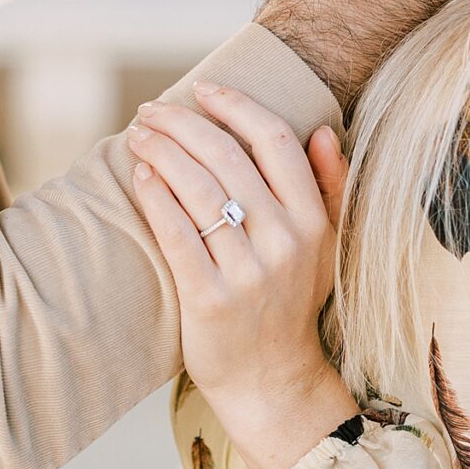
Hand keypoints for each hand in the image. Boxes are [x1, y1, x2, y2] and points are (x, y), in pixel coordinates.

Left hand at [129, 81, 356, 468]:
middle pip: (227, 158)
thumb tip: (322, 129)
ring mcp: (247, 272)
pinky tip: (140, 175)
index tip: (204, 88)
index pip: (275, 141)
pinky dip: (156, 198)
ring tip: (138, 135)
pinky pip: (177, 234)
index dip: (236, 106)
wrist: (271, 380)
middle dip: (183, 123)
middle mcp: (284, 242)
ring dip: (162, 152)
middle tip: (151, 110)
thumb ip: (331, 186)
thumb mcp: (328, 246)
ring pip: (198, 190)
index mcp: (314, 221)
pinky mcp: (210, 300)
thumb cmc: (291, 302)